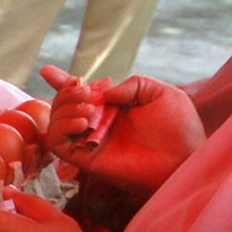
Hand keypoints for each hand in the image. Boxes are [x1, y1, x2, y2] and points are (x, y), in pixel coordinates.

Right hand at [39, 67, 204, 197]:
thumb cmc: (179, 128)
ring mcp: (90, 143)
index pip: (80, 95)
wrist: (183, 158)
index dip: (62, 83)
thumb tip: (104, 92)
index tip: (48, 71)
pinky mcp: (86, 160)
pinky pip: (57, 144)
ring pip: (56, 123)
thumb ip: (133, 84)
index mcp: (114, 108)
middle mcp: (98, 125)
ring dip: (64, 109)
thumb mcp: (162, 93)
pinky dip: (61, 128)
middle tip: (85, 92)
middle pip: (63, 106)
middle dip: (66, 93)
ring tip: (88, 110)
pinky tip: (82, 122)